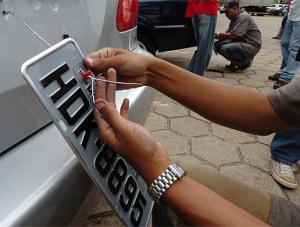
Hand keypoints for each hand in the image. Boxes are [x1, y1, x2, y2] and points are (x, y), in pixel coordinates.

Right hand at [84, 48, 150, 89]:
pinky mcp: (111, 84)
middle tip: (89, 79)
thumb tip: (88, 61)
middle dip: (89, 75)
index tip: (84, 71)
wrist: (147, 73)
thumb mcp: (118, 60)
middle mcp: (104, 65)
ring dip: (95, 82)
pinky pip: (103, 87)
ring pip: (96, 80)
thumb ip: (103, 62)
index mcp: (104, 55)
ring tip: (96, 84)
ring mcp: (107, 75)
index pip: (90, 59)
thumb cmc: (135, 62)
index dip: (86, 65)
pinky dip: (102, 88)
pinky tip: (100, 89)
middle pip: (91, 71)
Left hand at [94, 68, 170, 183]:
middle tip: (108, 74)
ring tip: (115, 81)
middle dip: (106, 89)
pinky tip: (126, 100)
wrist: (155, 162)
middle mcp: (110, 129)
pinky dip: (123, 107)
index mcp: (106, 130)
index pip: (99, 107)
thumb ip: (111, 115)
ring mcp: (119, 130)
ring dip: (114, 95)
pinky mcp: (129, 130)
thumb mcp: (124, 129)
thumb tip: (98, 102)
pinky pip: (123, 115)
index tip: (101, 78)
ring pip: (113, 108)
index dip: (100, 91)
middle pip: (105, 106)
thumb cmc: (140, 149)